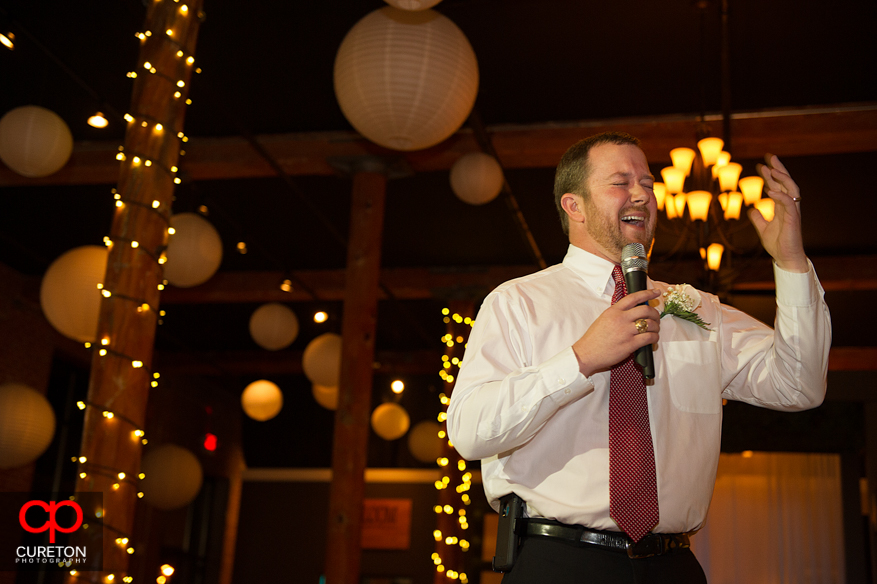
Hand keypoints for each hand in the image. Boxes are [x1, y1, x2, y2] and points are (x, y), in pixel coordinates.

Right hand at [572, 288, 661, 377]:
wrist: (587, 353)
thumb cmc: (594, 339)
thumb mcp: (603, 319)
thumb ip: (618, 314)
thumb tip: (634, 312)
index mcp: (613, 311)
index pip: (634, 297)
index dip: (647, 293)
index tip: (656, 292)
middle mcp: (620, 318)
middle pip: (646, 310)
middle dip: (655, 313)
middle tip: (656, 317)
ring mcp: (626, 331)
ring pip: (650, 324)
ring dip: (656, 327)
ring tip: (655, 330)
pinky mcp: (630, 344)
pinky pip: (649, 337)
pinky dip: (654, 338)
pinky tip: (653, 339)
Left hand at [749, 154, 808, 272]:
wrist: (785, 258)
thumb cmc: (778, 244)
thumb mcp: (763, 229)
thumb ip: (758, 218)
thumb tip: (752, 209)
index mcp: (781, 207)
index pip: (776, 186)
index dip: (769, 176)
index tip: (761, 165)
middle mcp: (788, 206)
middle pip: (786, 183)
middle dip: (778, 169)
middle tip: (770, 156)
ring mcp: (792, 212)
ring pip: (791, 189)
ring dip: (782, 178)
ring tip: (772, 169)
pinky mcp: (793, 219)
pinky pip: (789, 203)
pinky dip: (780, 196)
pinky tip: (771, 190)